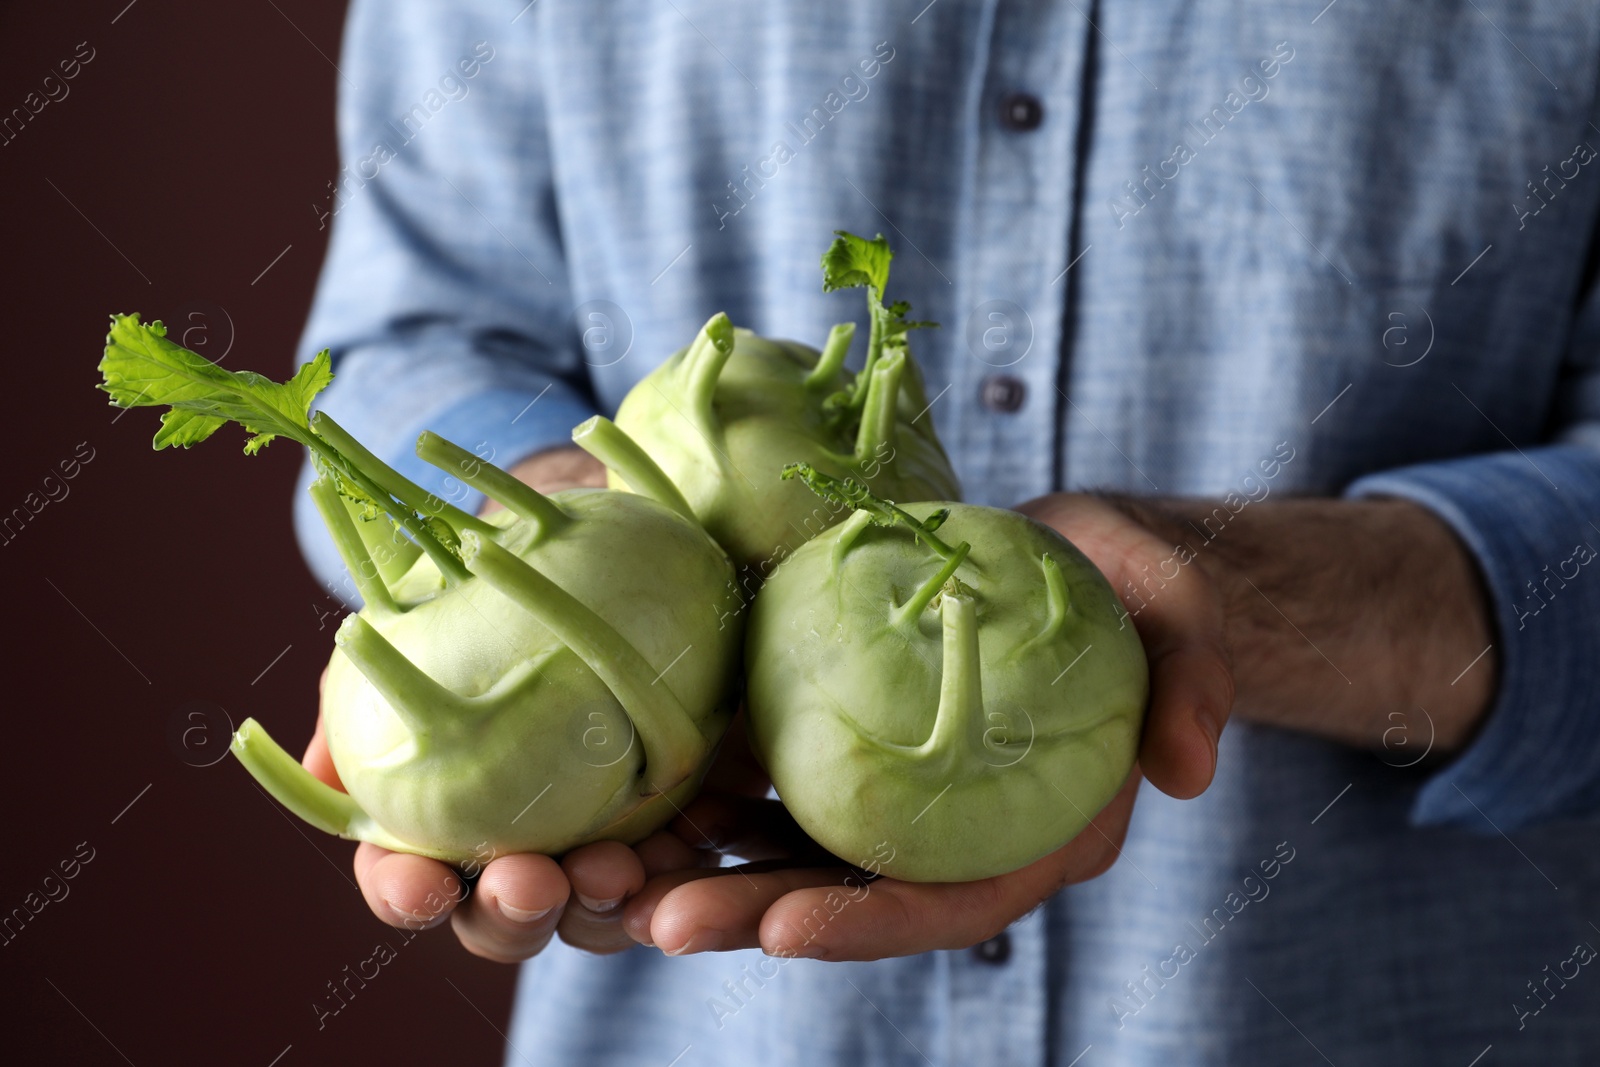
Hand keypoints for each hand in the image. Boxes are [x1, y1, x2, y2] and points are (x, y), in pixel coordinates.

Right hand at [303, 443, 708, 961]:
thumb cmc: (497, 584)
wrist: (609, 541)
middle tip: (530, 885)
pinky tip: (683, 855)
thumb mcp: (427, 615)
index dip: (407, 894)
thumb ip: (370, 685)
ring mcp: (606, 836)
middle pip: (505, 916)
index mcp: (449, 815)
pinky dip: (679, 876)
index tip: (421, 888)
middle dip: (511, 916)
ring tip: (611, 871)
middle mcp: (525, 840)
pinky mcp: (684, 816)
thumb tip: (320, 763)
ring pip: (594, 909)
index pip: (414, 877)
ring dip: (595, 908)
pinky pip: (683, 867)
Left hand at [622, 492, 1233, 961]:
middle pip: (852, 896)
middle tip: (661, 917)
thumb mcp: (1183, 614)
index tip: (787, 927)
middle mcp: (958, 834)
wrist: (1085, 559)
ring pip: (794, 856)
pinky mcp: (854, 746)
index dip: (872, 921)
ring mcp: (899, 797)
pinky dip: (709, 801)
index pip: (953, 901)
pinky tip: (637, 802)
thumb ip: (1192, 685)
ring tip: (615, 881)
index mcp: (1040, 831)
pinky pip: (774, 787)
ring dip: (708, 871)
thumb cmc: (1139, 588)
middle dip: (756, 916)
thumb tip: (1189, 770)